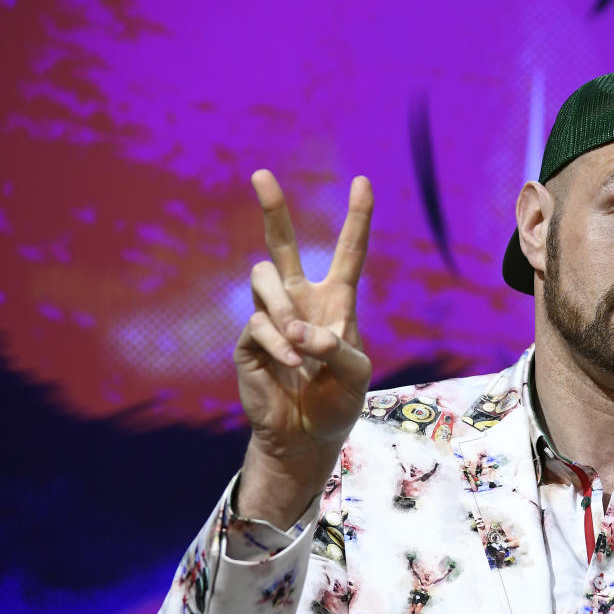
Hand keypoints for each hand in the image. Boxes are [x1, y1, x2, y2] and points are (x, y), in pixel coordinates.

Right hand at [234, 170, 373, 524]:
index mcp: (336, 303)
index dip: (357, 218)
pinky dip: (280, 345)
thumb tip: (302, 332)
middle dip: (273, 210)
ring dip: (284, 309)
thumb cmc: (337, 402)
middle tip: (261, 175)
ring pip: (265, 279)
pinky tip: (293, 367)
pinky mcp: (250, 341)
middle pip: (283, 245)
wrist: (307, 438)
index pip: (349, 253)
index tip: (363, 182)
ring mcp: (272, 319)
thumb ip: (339, 348)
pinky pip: (258, 324)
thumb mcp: (356, 375)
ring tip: (301, 347)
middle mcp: (301, 302)